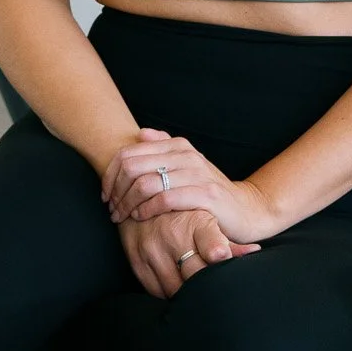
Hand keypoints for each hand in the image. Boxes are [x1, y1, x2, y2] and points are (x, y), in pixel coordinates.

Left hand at [102, 128, 277, 244]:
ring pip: (145, 183)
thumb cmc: (208, 191)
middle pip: (132, 167)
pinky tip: (141, 217)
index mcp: (178, 146)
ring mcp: (197, 174)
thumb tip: (141, 133)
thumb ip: (165, 148)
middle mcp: (186, 155)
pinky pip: (165, 199)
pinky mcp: (205, 195)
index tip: (106, 194)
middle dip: (115, 190)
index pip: (129, 153)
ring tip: (122, 216)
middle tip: (111, 209)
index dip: (110, 175)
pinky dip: (147, 209)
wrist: (245, 210)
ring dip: (127, 203)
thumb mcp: (187, 166)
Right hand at [117, 207, 258, 299]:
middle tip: (215, 295)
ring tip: (196, 292)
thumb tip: (254, 251)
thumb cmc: (185, 212)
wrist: (142, 196)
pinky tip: (175, 287)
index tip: (220, 255)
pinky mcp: (136, 259)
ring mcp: (152, 247)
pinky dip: (166, 292)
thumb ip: (230, 241)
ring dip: (185, 293)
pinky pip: (154, 289)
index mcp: (197, 222)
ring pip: (174, 287)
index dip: (216, 248)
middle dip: (206, 287)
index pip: (209, 239)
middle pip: (195, 275)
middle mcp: (172, 234)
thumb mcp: (207, 219)